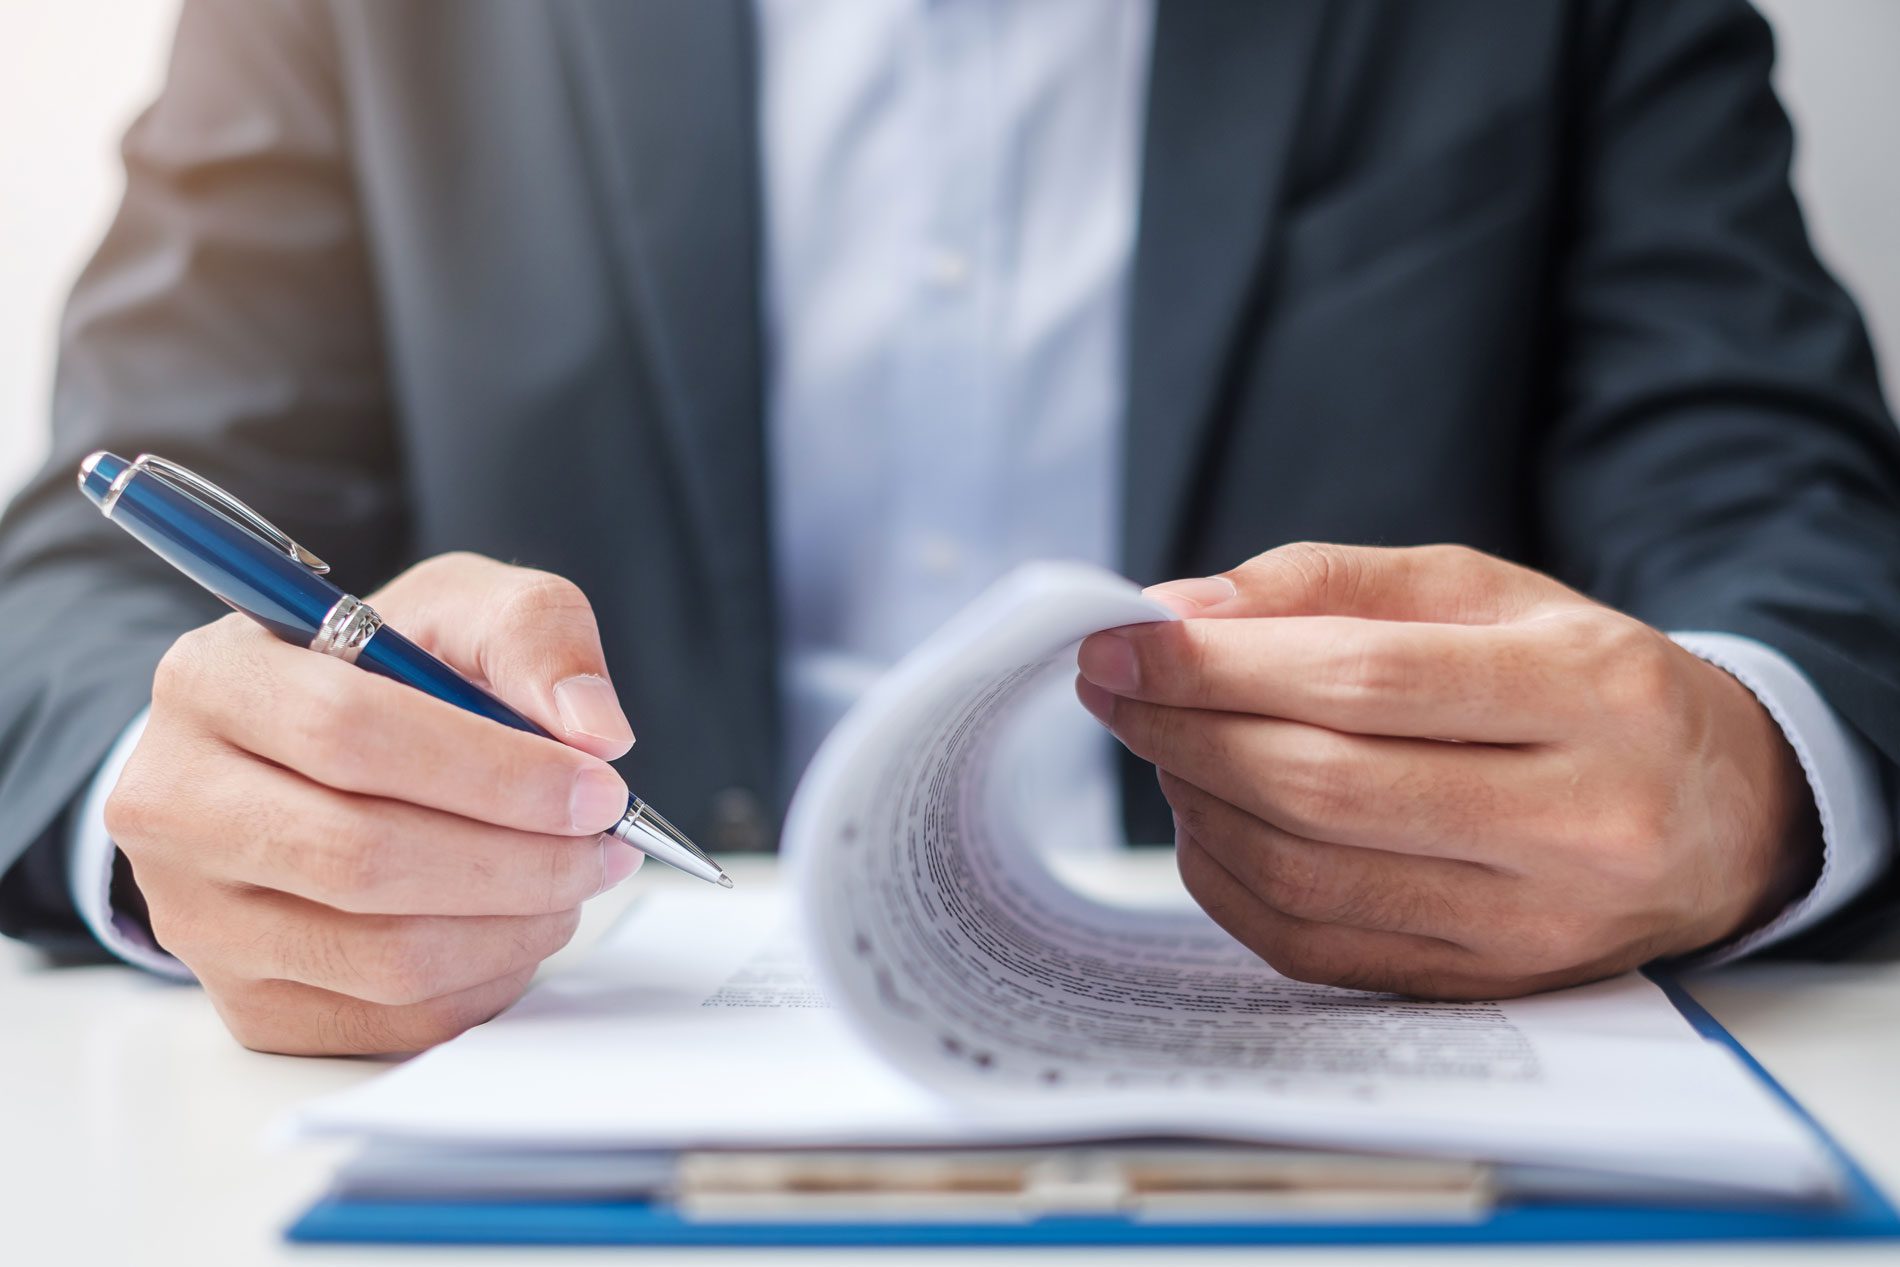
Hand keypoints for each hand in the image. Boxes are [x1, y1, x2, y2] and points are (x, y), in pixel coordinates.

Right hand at [106, 553, 642, 1053]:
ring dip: (514, 927)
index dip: (494, 772)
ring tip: (574, 881)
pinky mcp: (247, 1003)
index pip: (347, 733)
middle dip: (519, 861)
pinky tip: (522, 925)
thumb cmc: (389, 674)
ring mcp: (197, 916)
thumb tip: (596, 730)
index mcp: (212, 680)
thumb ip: (536, 635)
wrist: (310, 755)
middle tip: (606, 846)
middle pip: (362, 858)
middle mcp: (173, 803)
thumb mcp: (462, 607)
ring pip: (381, 955)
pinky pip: (390, 1021)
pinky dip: (485, 980)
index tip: (597, 787)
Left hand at [1076, 543, 1818, 998]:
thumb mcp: (1487, 593)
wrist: (1723, 812)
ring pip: (1308, 874)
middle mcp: (1577, 820)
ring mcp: (1536, 923)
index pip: (1361, 680)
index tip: (1120, 642)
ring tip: (1163, 743)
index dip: (1217, 665)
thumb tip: (1178, 612)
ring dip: (1198, 802)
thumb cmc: (1584, 684)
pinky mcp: (1491, 985)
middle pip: (1322, 785)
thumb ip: (1331, 586)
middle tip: (1114, 688)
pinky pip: (1315, 946)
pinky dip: (1232, 881)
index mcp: (1587, 692)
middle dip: (1186, 730)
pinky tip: (1208, 820)